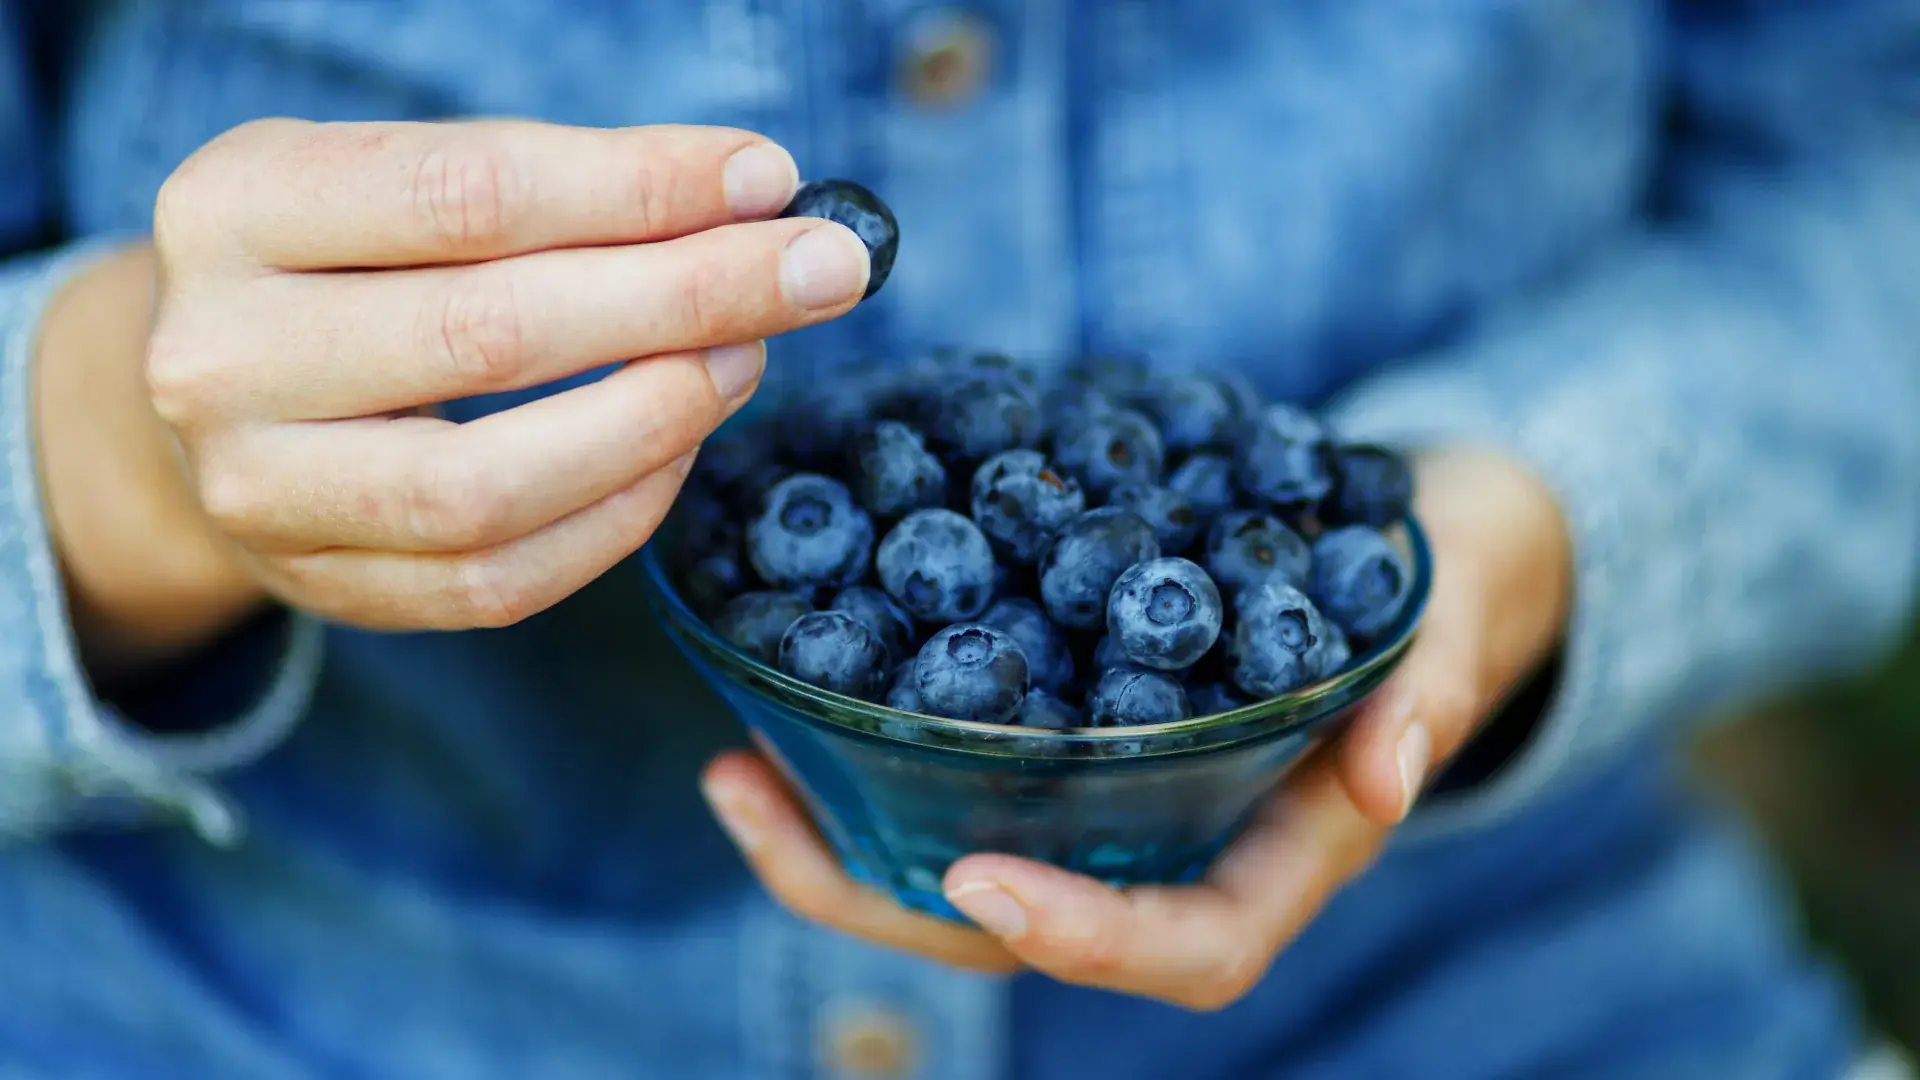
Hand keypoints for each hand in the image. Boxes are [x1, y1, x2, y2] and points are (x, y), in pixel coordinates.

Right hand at [37, 118, 871, 661]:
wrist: (222, 395)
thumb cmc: (350, 263)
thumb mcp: (408, 180)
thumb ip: (562, 186)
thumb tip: (757, 199)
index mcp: (234, 207)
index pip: (471, 194)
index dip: (639, 188)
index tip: (769, 180)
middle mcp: (221, 356)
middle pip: (494, 334)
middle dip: (688, 296)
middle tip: (817, 271)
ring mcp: (262, 492)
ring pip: (494, 484)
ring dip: (658, 417)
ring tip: (746, 356)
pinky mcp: (327, 587)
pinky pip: (503, 578)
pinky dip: (620, 513)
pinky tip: (682, 446)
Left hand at [700, 447, 1573, 1007]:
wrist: (1406, 549)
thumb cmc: (1436, 588)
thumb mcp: (1447, 621)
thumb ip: (1429, 691)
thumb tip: (1398, 774)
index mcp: (1274, 860)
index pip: (1183, 950)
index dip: (1082, 938)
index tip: (982, 884)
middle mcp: (1173, 858)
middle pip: (1022, 935)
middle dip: (885, 898)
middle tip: (758, 805)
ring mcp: (1109, 815)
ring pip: (961, 873)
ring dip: (839, 842)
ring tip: (732, 770)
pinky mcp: (1064, 753)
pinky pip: (954, 789)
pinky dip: (865, 765)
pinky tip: (783, 707)